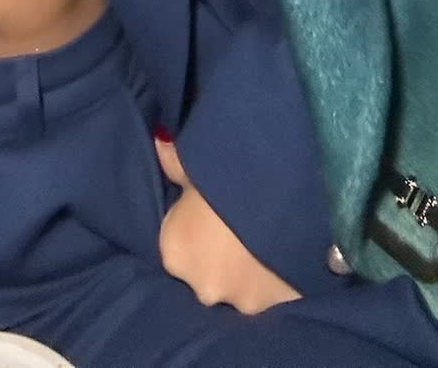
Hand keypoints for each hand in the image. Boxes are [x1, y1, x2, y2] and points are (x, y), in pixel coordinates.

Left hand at [155, 135, 301, 314]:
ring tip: (268, 238)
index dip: (192, 226)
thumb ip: (173, 162)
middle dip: (220, 257)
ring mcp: (243, 302)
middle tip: (241, 225)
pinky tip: (286, 254)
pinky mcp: (281, 308)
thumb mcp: (197, 161)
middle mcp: (203, 288)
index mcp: (175, 254)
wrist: (292, 188)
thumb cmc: (231, 171)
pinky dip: (278, 280)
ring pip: (242, 288)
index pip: (177, 245)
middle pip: (207, 274)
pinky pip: (274, 294)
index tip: (210, 210)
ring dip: (250, 272)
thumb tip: (159, 141)